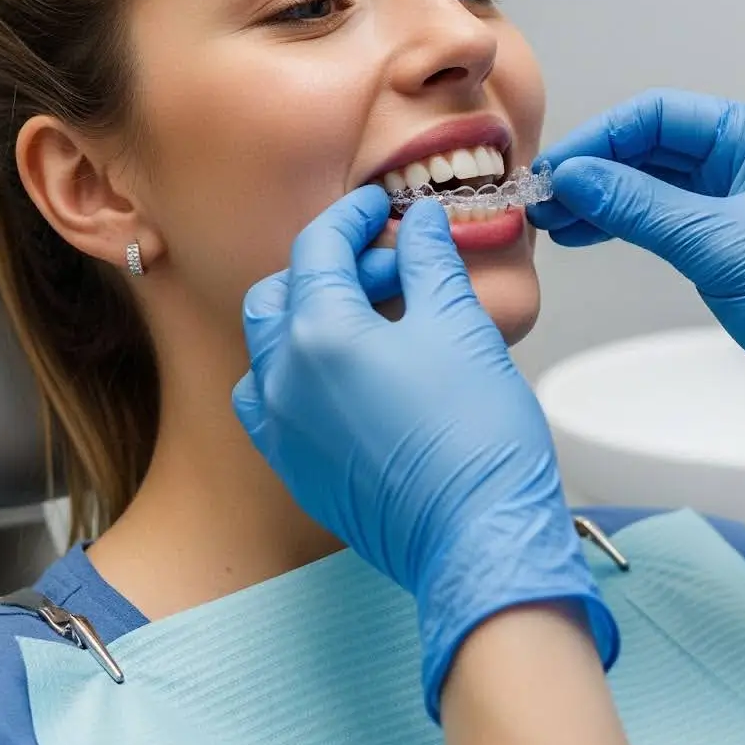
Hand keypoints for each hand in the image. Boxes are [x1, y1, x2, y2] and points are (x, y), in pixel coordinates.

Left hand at [234, 188, 617, 717]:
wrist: (478, 538)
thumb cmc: (476, 435)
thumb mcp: (460, 326)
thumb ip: (429, 263)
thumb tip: (418, 224)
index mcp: (319, 333)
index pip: (318, 249)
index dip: (351, 217)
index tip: (380, 205)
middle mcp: (284, 379)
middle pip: (279, 294)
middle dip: (324, 267)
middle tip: (385, 265)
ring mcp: (283, 430)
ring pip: (266, 350)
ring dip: (304, 320)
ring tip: (365, 320)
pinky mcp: (298, 470)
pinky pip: (272, 404)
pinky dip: (296, 375)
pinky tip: (347, 377)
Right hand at [533, 91, 744, 529]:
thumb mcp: (718, 245)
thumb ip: (640, 206)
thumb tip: (576, 176)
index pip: (664, 116)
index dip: (603, 138)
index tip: (558, 168)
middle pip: (654, 146)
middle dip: (597, 169)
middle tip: (546, 197)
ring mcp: (740, 202)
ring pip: (653, 184)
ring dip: (603, 199)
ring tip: (555, 221)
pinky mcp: (729, 243)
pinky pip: (662, 218)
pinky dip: (623, 224)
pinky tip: (585, 235)